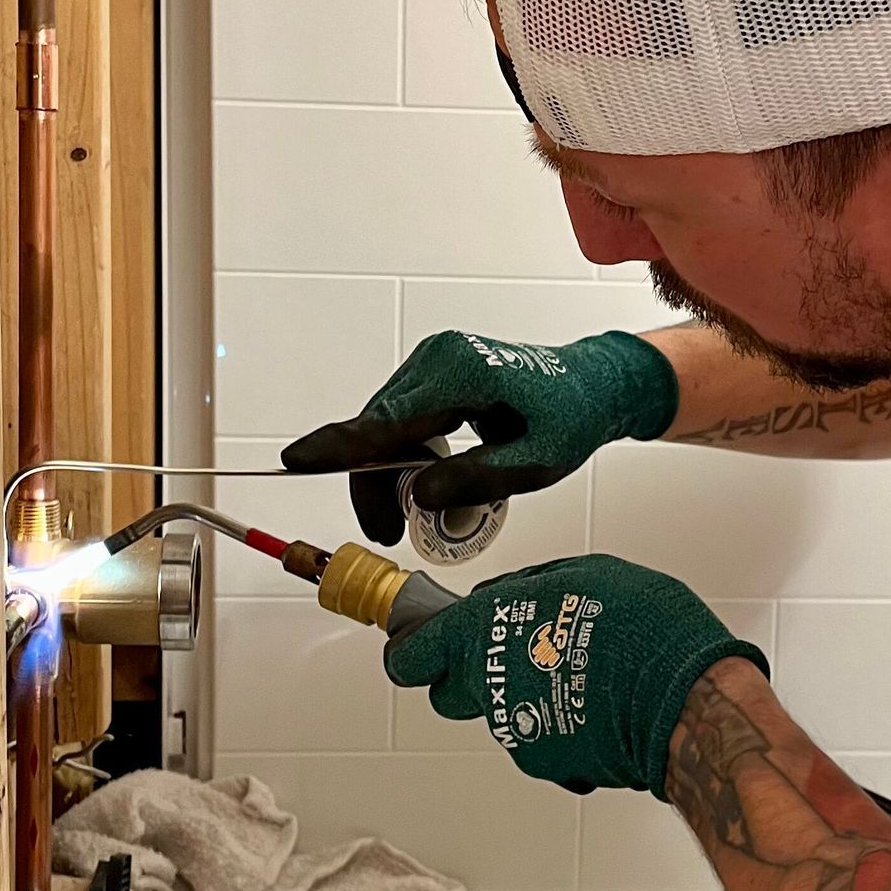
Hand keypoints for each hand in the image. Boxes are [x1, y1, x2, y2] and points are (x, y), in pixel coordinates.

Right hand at [281, 329, 678, 547]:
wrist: (593, 386)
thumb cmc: (571, 418)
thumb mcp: (536, 462)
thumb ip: (476, 479)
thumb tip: (419, 496)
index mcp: (463, 372)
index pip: (389, 418)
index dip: (342, 446)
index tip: (297, 460)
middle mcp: (439, 358)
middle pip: (378, 426)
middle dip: (373, 482)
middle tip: (387, 532)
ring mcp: (433, 363)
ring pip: (383, 426)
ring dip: (385, 471)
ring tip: (405, 516)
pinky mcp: (433, 375)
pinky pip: (400, 419)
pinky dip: (400, 454)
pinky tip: (420, 482)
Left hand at [384, 553, 767, 796]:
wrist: (686, 699)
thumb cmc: (645, 629)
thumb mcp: (584, 573)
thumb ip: (528, 587)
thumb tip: (505, 597)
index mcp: (483, 628)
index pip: (409, 655)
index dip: (412, 650)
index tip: (419, 644)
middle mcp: (489, 683)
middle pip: (447, 691)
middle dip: (468, 676)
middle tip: (509, 655)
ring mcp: (515, 729)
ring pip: (500, 713)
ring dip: (525, 697)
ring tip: (577, 676)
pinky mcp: (546, 763)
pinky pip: (539, 739)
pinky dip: (559, 724)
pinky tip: (596, 705)